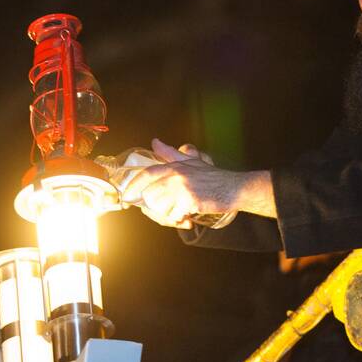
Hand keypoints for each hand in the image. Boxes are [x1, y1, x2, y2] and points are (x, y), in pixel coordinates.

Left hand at [121, 138, 240, 228]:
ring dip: (169, 213)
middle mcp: (176, 175)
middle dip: (155, 206)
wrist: (234, 188)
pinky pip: (175, 215)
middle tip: (168, 208)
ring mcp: (183, 188)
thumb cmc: (213, 176)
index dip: (135, 185)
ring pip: (161, 207)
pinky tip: (189, 215)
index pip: (148, 174)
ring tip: (181, 211)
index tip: (127, 195)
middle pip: (151, 195)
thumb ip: (171, 153)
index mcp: (175, 166)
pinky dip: (180, 219)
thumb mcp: (191, 161)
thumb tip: (155, 142)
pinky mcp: (190, 201)